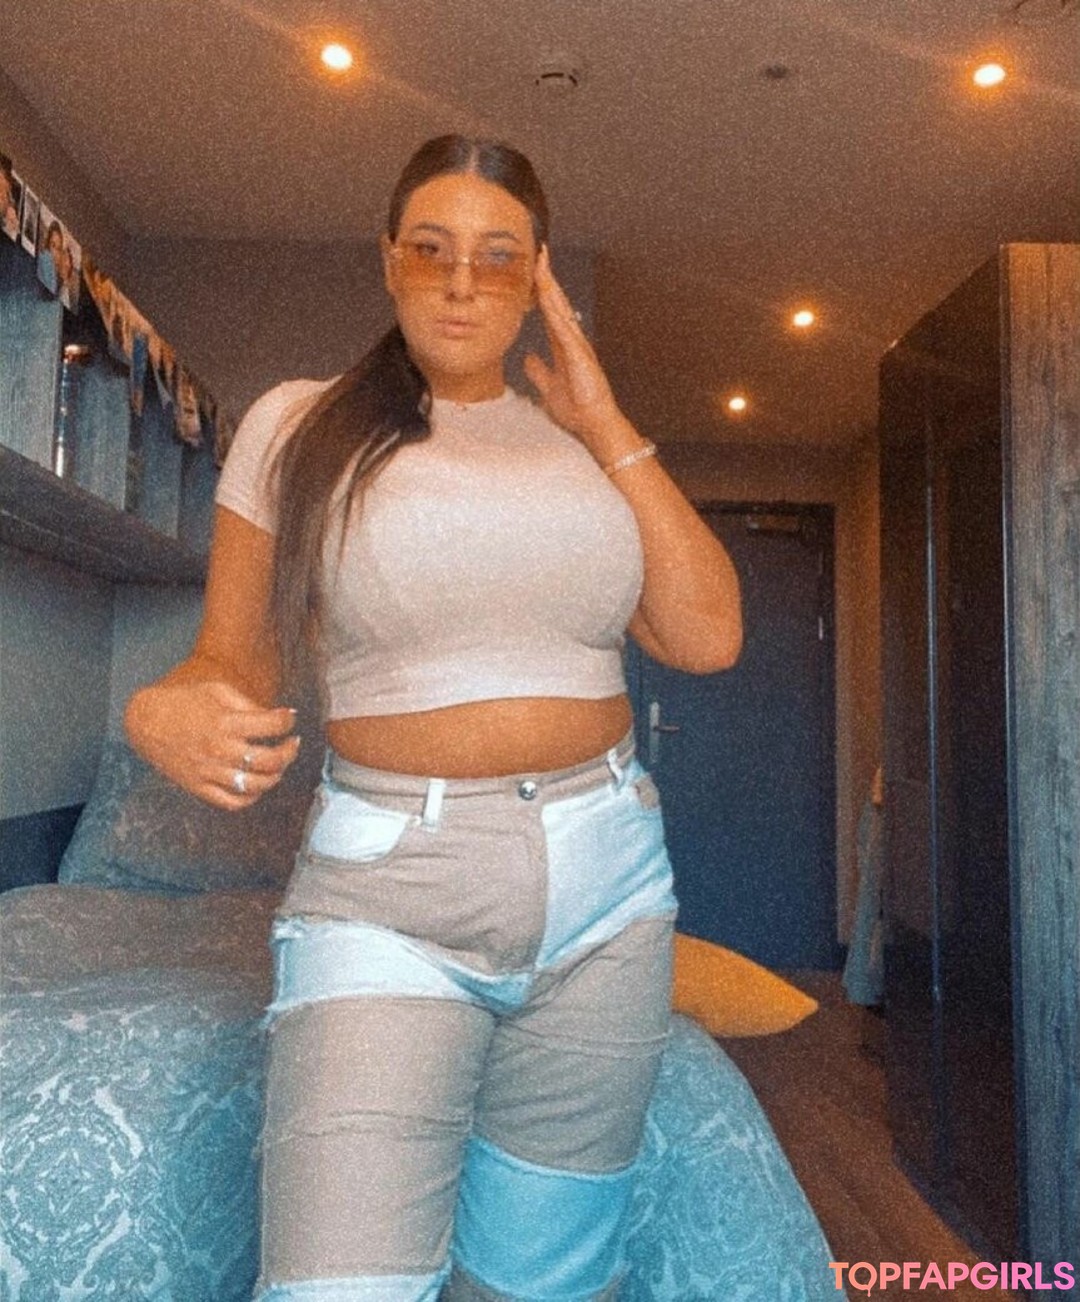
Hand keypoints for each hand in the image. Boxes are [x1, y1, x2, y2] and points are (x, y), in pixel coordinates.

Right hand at [124, 678, 300, 810]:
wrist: (146, 722)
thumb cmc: (184, 702)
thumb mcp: (217, 691)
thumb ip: (248, 704)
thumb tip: (276, 717)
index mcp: (225, 722)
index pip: (272, 726)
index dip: (288, 721)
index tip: (289, 718)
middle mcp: (220, 750)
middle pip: (270, 760)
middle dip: (290, 751)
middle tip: (293, 743)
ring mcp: (209, 772)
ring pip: (256, 785)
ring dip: (276, 775)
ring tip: (279, 765)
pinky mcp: (200, 788)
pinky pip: (233, 802)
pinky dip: (252, 797)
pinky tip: (257, 784)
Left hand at [524, 246, 630, 456]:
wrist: (593, 423)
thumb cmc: (577, 407)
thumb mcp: (548, 387)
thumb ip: (538, 371)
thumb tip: (527, 357)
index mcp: (563, 344)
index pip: (549, 310)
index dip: (541, 289)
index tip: (534, 269)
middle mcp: (571, 340)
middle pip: (556, 302)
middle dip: (547, 277)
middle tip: (541, 253)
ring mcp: (577, 345)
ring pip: (561, 310)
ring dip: (551, 287)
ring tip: (542, 266)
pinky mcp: (580, 356)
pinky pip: (565, 331)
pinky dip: (555, 314)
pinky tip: (548, 300)